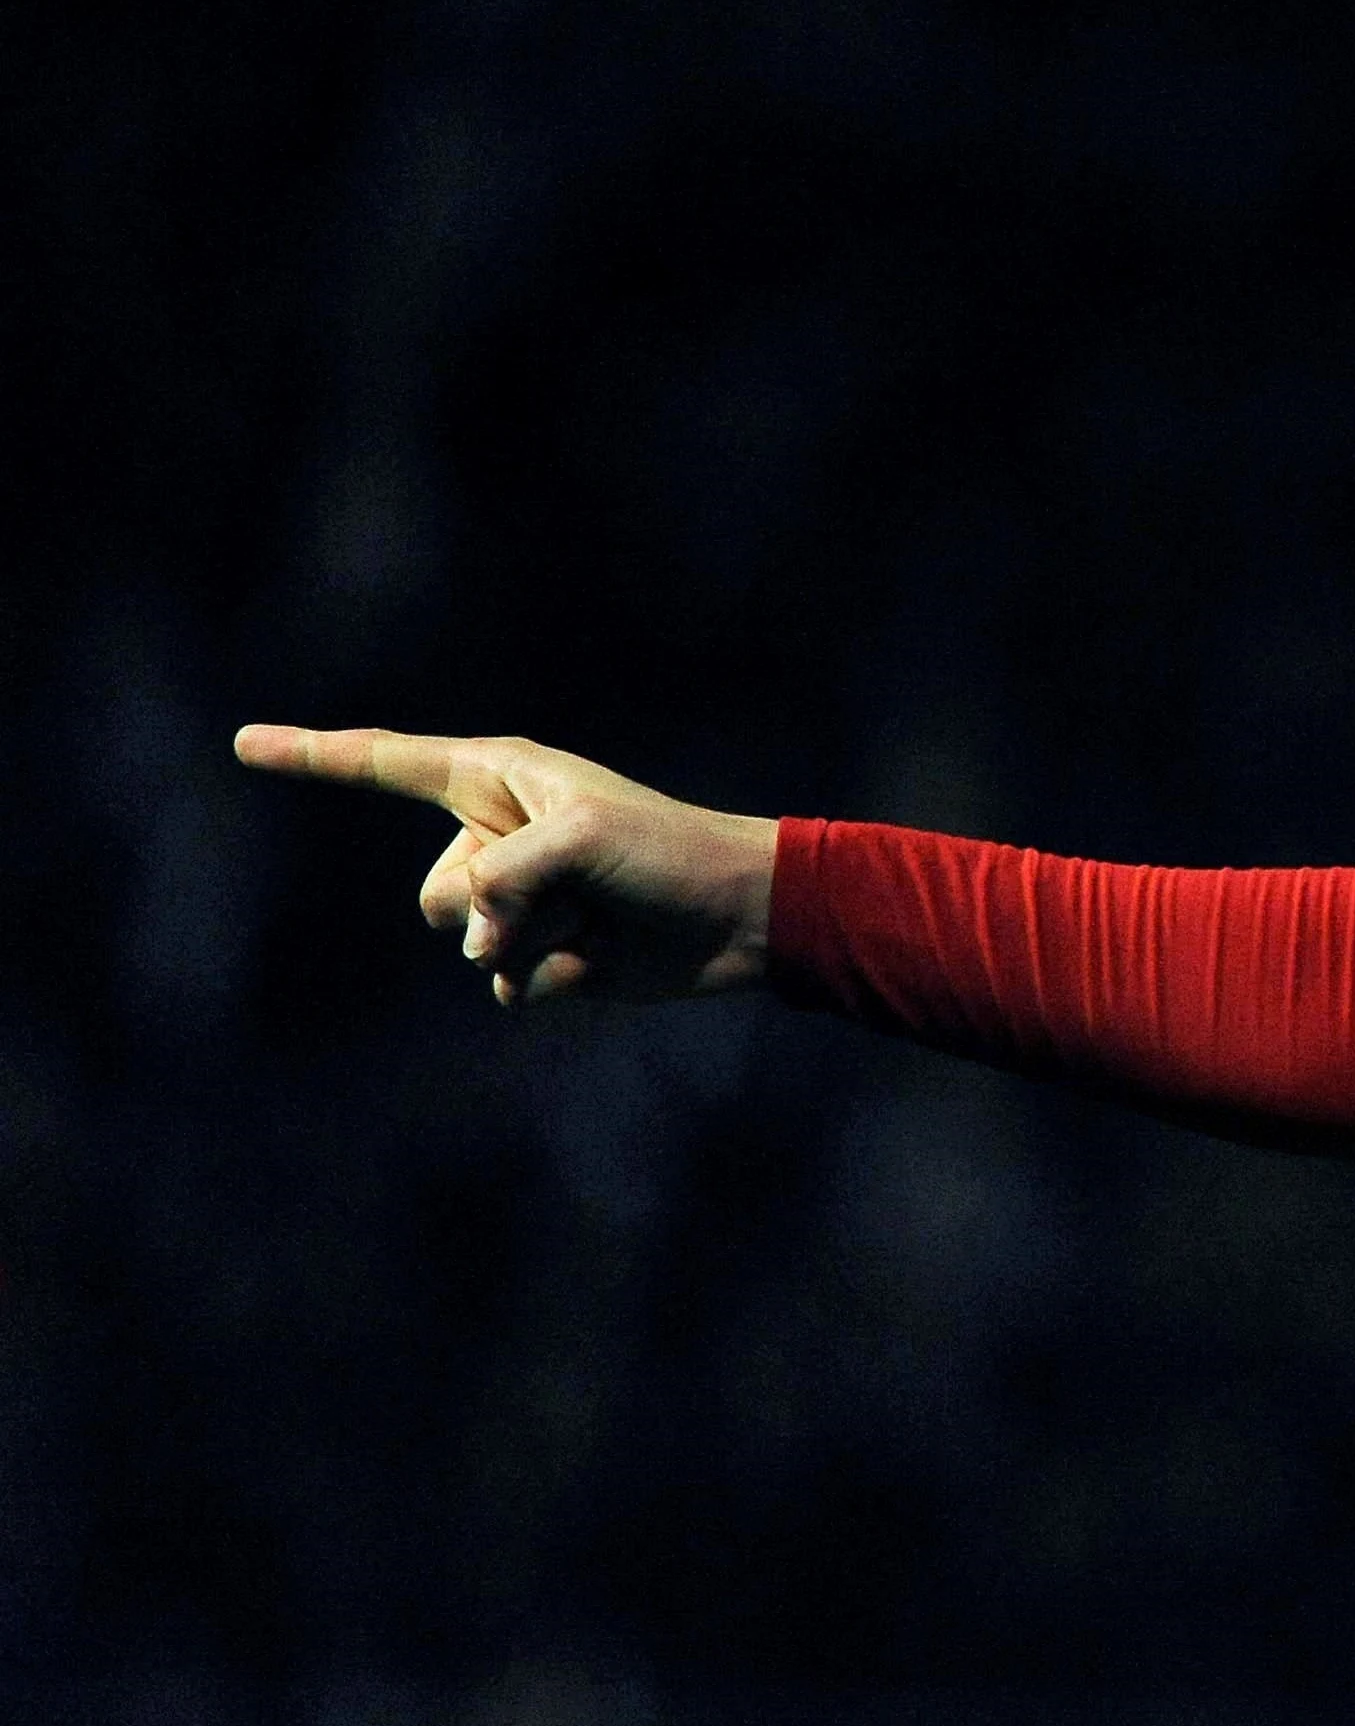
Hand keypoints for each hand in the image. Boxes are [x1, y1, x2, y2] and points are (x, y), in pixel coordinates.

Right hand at [233, 725, 779, 1004]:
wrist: (738, 916)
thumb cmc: (667, 853)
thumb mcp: (577, 841)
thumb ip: (500, 879)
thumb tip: (476, 940)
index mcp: (498, 779)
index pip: (386, 763)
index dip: (313, 755)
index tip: (244, 743)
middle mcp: (496, 834)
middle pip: (432, 892)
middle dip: (497, 903)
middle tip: (578, 890)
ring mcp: (517, 896)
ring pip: (466, 942)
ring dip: (533, 941)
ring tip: (599, 920)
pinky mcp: (541, 951)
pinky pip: (501, 982)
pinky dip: (550, 979)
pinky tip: (601, 960)